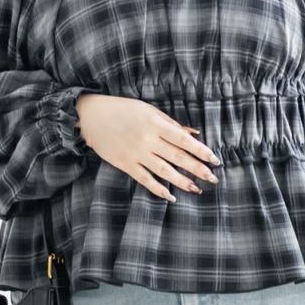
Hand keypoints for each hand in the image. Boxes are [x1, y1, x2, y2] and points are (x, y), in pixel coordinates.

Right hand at [74, 93, 221, 201]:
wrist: (90, 116)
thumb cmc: (122, 109)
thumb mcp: (148, 110)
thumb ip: (171, 123)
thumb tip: (194, 134)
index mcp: (155, 123)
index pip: (183, 140)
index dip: (200, 151)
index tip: (214, 160)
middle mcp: (147, 140)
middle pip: (178, 157)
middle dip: (197, 169)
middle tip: (213, 178)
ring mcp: (135, 154)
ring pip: (164, 171)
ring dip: (182, 181)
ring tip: (197, 189)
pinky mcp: (125, 164)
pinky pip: (145, 179)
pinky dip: (158, 189)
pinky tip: (171, 196)